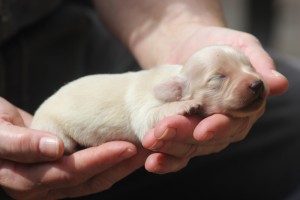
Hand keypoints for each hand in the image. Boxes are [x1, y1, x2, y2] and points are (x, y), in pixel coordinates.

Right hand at [2, 142, 145, 199]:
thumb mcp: (1, 132)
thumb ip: (22, 143)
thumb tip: (55, 150)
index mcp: (25, 181)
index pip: (68, 173)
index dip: (96, 161)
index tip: (125, 147)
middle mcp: (42, 189)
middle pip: (87, 180)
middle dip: (117, 164)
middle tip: (145, 147)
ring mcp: (55, 185)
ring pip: (94, 180)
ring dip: (121, 166)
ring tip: (146, 150)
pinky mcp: (66, 176)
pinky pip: (93, 174)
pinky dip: (113, 163)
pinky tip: (130, 152)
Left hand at [141, 26, 288, 173]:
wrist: (191, 44)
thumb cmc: (221, 42)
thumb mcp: (242, 45)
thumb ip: (259, 62)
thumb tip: (278, 84)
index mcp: (243, 108)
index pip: (234, 123)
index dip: (220, 128)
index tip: (203, 130)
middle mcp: (224, 123)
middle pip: (207, 138)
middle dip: (186, 135)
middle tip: (164, 130)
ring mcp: (201, 127)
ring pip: (188, 144)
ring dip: (169, 145)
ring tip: (151, 140)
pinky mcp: (182, 128)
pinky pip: (174, 145)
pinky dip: (162, 153)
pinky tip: (149, 159)